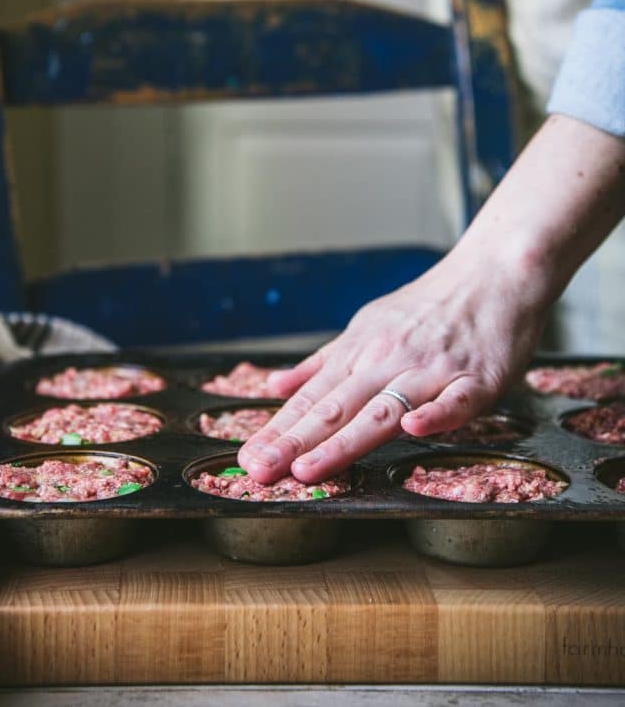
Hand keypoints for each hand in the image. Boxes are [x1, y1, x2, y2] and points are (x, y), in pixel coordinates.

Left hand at [238, 248, 550, 483]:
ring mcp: (431, 370)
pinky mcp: (477, 379)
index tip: (249, 457)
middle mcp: (388, 360)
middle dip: (294, 442)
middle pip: (336, 406)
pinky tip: (414, 430)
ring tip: (310, 467)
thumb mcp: (368, 325)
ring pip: (383, 409)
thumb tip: (277, 386)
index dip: (279, 429)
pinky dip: (436, 415)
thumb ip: (325, 361)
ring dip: (345, 440)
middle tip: (260, 470)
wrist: (493, 273)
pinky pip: (455, 401)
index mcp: (361, 351)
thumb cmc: (430, 305)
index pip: (312, 397)